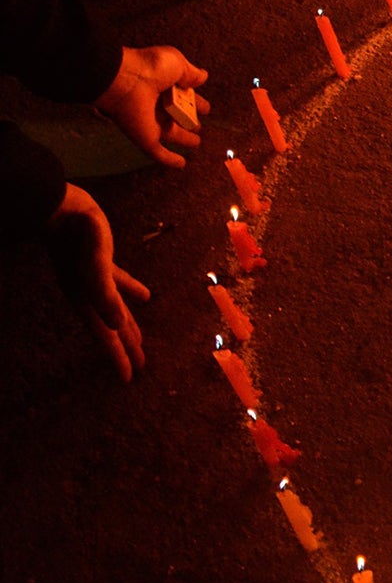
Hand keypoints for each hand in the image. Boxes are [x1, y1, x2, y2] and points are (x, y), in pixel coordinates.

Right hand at [46, 183, 148, 380]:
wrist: (55, 204)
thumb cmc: (75, 231)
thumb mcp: (94, 261)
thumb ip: (105, 291)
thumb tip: (116, 323)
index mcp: (88, 297)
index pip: (106, 334)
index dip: (118, 356)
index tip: (128, 378)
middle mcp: (87, 292)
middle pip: (111, 327)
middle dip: (124, 348)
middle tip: (138, 368)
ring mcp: (91, 277)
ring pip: (114, 309)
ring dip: (126, 325)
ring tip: (139, 342)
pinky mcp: (98, 260)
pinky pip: (117, 284)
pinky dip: (131, 293)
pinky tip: (145, 297)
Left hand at [92, 45, 208, 166]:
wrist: (124, 81)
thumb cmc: (149, 68)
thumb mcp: (176, 62)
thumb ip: (191, 72)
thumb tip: (203, 77)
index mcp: (165, 85)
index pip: (185, 96)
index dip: (196, 102)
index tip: (206, 108)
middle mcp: (158, 104)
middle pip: (177, 115)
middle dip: (190, 120)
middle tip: (199, 127)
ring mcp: (152, 122)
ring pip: (171, 133)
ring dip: (183, 138)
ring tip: (196, 143)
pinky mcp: (146, 138)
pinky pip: (159, 152)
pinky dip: (170, 160)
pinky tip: (181, 164)